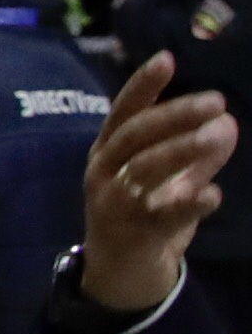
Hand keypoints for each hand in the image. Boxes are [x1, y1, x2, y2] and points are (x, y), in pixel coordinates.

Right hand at [83, 54, 231, 313]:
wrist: (119, 274)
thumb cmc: (142, 216)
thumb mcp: (168, 181)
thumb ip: (197, 154)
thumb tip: (228, 123)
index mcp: (108, 152)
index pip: (124, 112)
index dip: (143, 85)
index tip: (168, 59)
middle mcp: (104, 172)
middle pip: (136, 135)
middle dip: (174, 115)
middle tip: (215, 100)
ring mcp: (114, 202)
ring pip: (145, 169)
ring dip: (180, 150)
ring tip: (214, 136)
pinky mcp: (132, 233)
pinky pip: (162, 215)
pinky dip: (188, 204)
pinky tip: (213, 194)